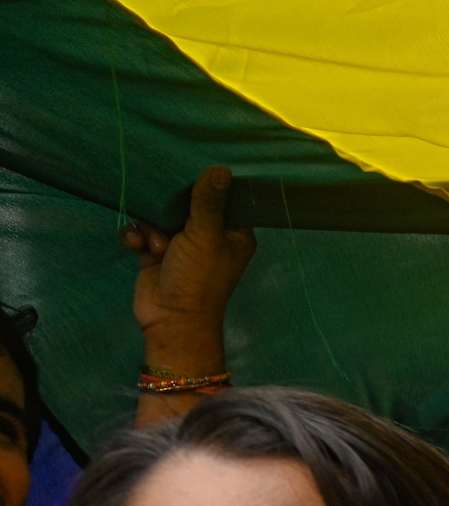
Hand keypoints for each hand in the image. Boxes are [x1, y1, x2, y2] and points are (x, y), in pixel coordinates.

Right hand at [124, 165, 254, 373]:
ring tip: (155, 242)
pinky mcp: (157, 252)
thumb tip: (222, 168)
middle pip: (189, 202)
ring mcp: (182, 244)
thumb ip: (209, 202)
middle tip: (162, 203)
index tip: (190, 163)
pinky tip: (136, 245)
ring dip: (152, 226)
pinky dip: (137, 236)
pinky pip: (143, 231)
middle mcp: (211, 235)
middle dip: (170, 204)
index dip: (209, 182)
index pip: (226, 197)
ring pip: (161, 215)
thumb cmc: (197, 279)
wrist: (170, 320)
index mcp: (234, 233)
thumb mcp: (205, 236)